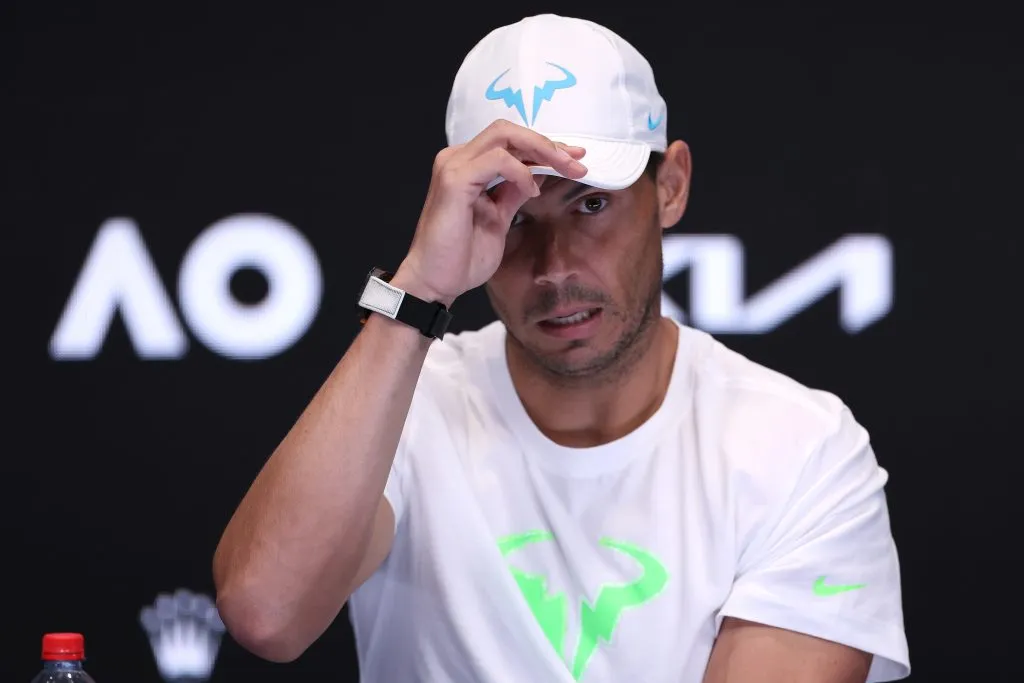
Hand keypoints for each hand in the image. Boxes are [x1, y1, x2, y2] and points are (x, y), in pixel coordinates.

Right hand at [395, 120, 587, 306]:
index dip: (544, 147)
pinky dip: (520, 171)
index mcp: (467, 166)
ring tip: (564, 170)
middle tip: (577, 161)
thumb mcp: (499, 218)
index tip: (576, 159)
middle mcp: (457, 159)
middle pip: (509, 130)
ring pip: (504, 136)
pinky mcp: (454, 180)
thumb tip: (538, 175)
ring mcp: (453, 166)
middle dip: (548, 143)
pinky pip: (496, 160)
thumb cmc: (460, 257)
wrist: (435, 282)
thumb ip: (514, 193)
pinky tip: (532, 190)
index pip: (509, 141)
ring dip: (541, 150)